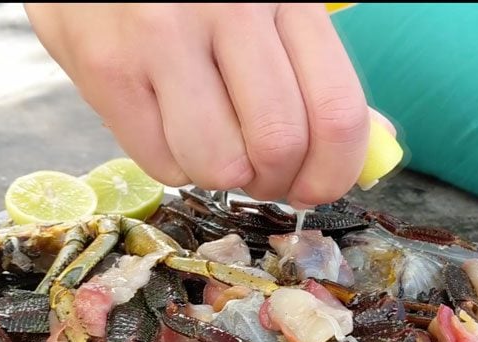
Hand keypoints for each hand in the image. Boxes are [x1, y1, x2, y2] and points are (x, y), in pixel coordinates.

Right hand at [24, 3, 376, 206]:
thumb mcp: (266, 7)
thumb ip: (316, 71)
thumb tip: (370, 147)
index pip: (337, 111)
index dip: (335, 172)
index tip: (317, 187)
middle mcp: (228, 10)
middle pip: (279, 145)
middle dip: (276, 182)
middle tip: (263, 174)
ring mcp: (162, 38)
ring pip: (220, 166)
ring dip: (223, 178)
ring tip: (213, 146)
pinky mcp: (107, 69)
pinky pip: (162, 165)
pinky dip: (176, 168)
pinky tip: (171, 130)